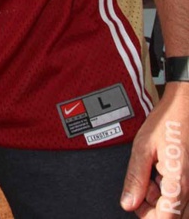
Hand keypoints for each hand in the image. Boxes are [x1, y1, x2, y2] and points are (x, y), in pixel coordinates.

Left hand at [121, 82, 188, 215]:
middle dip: (155, 209)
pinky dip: (171, 191)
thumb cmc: (167, 120)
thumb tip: (128, 204)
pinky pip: (184, 196)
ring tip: (153, 176)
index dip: (148, 216)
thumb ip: (136, 178)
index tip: (136, 202)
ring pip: (181, 208)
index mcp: (179, 181)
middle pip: (175, 217)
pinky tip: (162, 174)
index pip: (167, 218)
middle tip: (144, 186)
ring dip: (164, 201)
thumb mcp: (143, 146)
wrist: (186, 104)